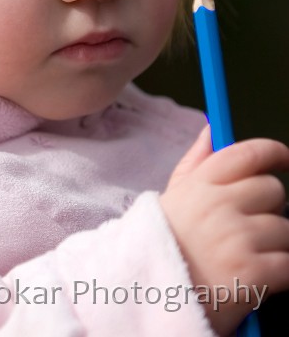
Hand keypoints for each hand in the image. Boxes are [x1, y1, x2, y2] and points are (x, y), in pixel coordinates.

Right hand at [160, 127, 288, 335]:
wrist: (149, 295)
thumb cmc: (164, 242)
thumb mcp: (173, 196)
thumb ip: (197, 161)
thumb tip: (211, 128)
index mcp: (200, 184)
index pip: (248, 153)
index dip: (275, 152)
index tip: (284, 160)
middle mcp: (218, 206)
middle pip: (273, 189)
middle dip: (267, 207)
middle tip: (247, 225)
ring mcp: (236, 239)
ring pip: (286, 229)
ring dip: (273, 244)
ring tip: (244, 255)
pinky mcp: (254, 274)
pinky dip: (279, 272)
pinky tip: (255, 275)